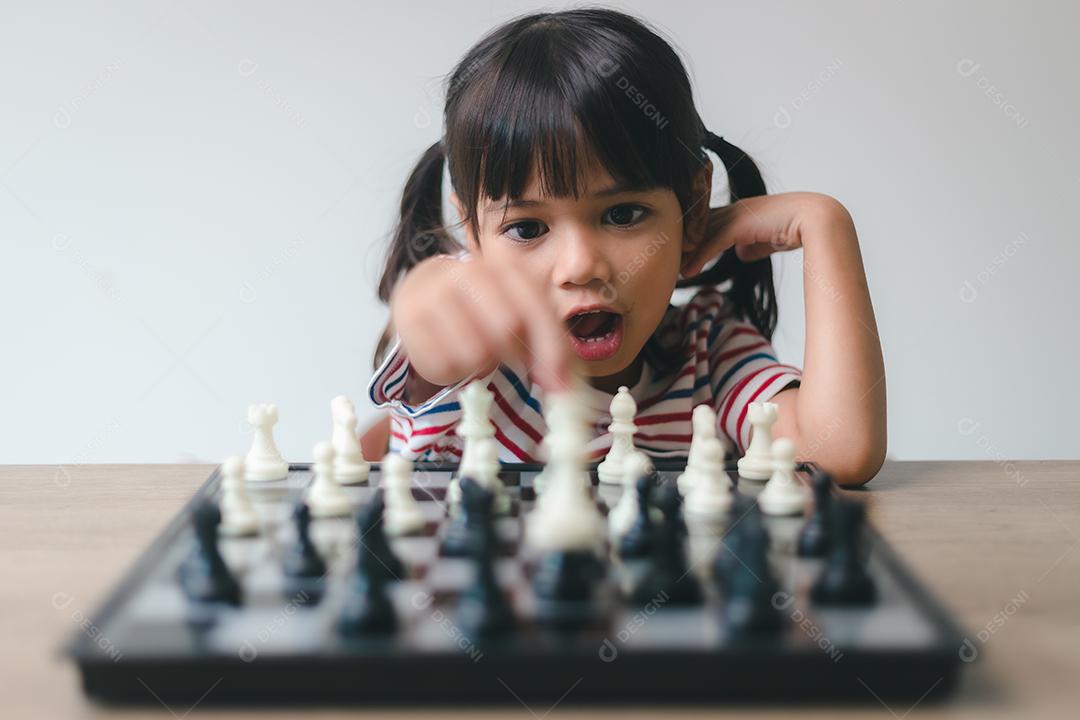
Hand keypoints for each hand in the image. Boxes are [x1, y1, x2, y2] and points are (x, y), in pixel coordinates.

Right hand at [390, 254, 573, 391]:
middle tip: (511, 360)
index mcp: (502, 263)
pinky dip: (453, 369)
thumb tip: (562, 384)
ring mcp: (432, 292)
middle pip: (505, 329)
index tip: (559, 383)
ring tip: (477, 350)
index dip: (551, 348)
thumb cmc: (484, 309)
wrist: (426, 294)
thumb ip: (548, 342)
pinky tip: (452, 352)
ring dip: (482, 363)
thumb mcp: (521, 313)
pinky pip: (443, 364)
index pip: (535, 307)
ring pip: (474, 352)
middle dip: (514, 355)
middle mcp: (466, 270)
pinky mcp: (408, 318)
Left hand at [680, 192, 839, 276]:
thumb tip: (742, 254)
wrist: (816, 219)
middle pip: (698, 229)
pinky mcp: (741, 224)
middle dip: (681, 248)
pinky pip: (713, 242)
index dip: (692, 243)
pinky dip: (699, 258)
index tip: (679, 259)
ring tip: (672, 273)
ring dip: (685, 256)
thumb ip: (752, 245)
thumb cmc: (796, 229)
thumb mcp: (767, 240)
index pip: (706, 226)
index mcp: (739, 212)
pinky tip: (689, 272)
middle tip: (664, 266)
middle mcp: (734, 210)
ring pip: (701, 235)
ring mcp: (736, 215)